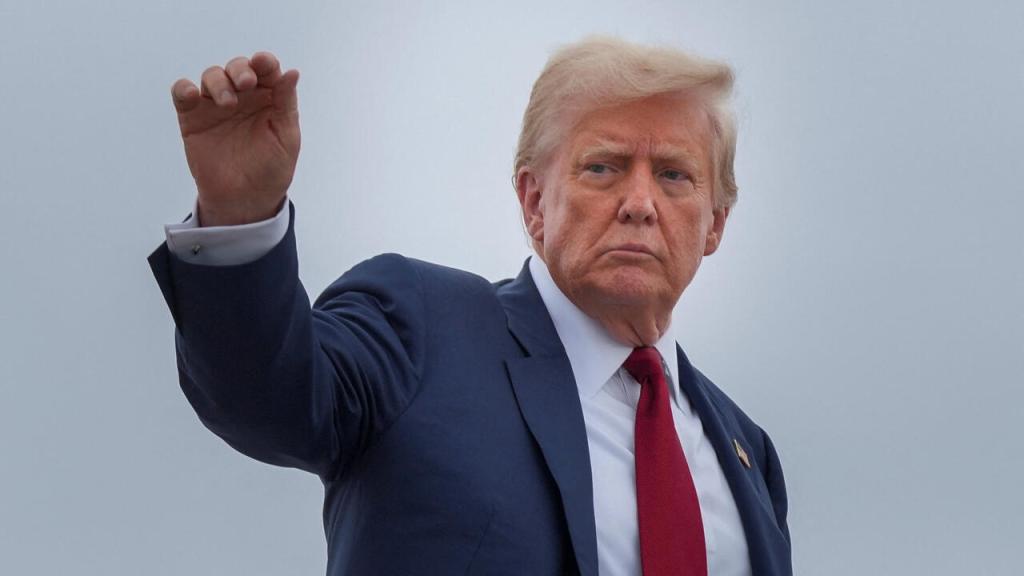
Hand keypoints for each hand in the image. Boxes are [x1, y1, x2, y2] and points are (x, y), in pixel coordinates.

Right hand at [171, 52, 299, 225]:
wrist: (245, 200)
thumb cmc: (271, 169)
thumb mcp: (286, 138)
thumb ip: (286, 104)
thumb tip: (292, 72)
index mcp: (268, 98)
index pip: (266, 70)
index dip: (264, 62)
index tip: (263, 63)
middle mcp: (242, 97)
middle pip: (237, 67)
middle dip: (240, 69)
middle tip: (246, 83)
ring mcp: (216, 105)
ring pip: (212, 76)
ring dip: (218, 82)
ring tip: (227, 104)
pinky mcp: (192, 117)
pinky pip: (182, 93)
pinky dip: (184, 88)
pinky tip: (192, 94)